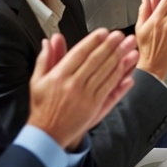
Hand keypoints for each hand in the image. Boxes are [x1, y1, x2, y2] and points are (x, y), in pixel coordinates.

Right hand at [27, 29, 137, 148]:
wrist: (46, 134)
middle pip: (95, 60)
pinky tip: (127, 66)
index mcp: (59, 76)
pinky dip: (119, 75)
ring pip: (105, 72)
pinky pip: (109, 87)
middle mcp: (72, 84)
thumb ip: (46, 58)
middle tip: (120, 35)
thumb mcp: (37, 81)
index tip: (104, 32)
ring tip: (129, 46)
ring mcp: (84, 96)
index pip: (79, 53)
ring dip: (119, 57)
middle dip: (110, 45)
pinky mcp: (93, 106)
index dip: (93, 41)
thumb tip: (50, 40)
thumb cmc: (42, 106)